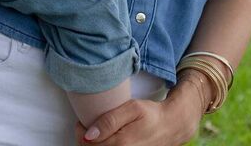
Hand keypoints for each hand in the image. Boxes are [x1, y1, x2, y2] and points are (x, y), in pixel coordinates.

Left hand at [73, 83, 202, 144]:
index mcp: (121, 144)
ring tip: (98, 132)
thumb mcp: (132, 108)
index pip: (88, 144)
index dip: (80, 131)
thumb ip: (109, 120)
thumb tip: (88, 134)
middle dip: (86, 139)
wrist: (170, 126)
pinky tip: (106, 139)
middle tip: (88, 124)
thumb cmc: (151, 115)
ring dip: (95, 144)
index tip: (82, 120)